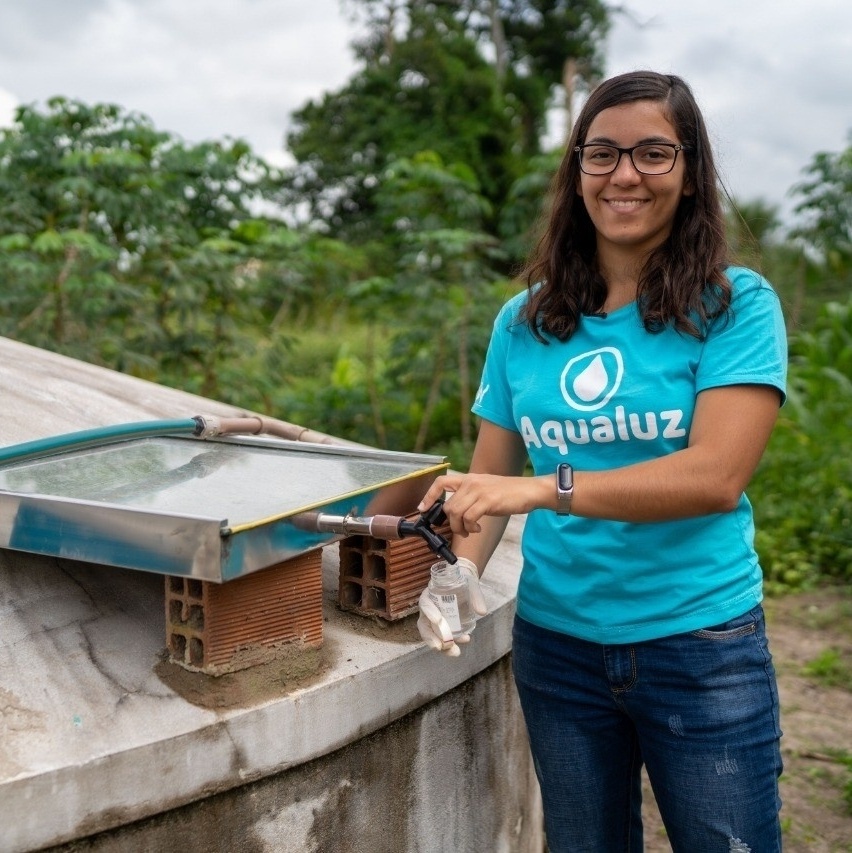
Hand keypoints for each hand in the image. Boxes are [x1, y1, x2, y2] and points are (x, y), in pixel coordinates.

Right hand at [417, 558, 485, 656]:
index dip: (430, 613)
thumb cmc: (463, 581)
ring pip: (432, 636)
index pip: (425, 604)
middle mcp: (428, 610)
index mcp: (430, 595)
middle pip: (424, 626)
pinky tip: (465, 640)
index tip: (439, 620)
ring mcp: (434, 621)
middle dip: (431, 639)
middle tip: (441, 647)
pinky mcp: (443, 628)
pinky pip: (443, 639)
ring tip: (455, 652)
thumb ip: (476, 596)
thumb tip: (482, 612)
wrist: (465, 584)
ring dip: (442, 646)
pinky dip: (452, 644)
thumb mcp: (470, 583)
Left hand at [418, 472, 546, 536]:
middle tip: (462, 530)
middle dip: (451, 523)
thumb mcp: (486, 488)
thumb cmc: (509, 492)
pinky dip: (471, 528)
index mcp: (469, 478)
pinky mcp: (488, 501)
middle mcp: (471, 482)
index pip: (441, 482)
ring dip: (461, 528)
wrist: (529, 490)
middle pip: (448, 506)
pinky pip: (469, 518)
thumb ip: (470, 495)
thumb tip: (456, 512)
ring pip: (456, 513)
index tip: (422, 509)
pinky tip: (478, 529)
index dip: (428, 496)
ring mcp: (479, 491)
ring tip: (471, 531)